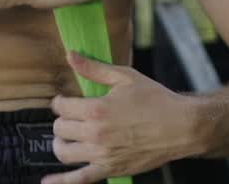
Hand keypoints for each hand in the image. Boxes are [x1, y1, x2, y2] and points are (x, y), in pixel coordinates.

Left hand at [43, 52, 197, 183]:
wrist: (181, 126)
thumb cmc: (155, 99)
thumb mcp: (125, 77)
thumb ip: (94, 68)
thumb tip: (71, 55)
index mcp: (96, 109)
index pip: (61, 106)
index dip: (61, 101)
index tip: (66, 101)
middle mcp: (95, 133)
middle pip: (60, 128)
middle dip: (62, 120)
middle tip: (72, 117)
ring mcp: (101, 154)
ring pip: (63, 152)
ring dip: (60, 143)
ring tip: (66, 138)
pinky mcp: (110, 169)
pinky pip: (79, 180)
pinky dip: (61, 182)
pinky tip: (47, 182)